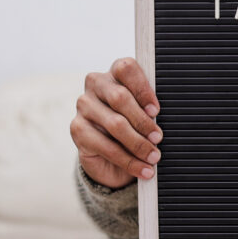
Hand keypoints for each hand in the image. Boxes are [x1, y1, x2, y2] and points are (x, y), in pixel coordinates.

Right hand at [70, 57, 162, 188]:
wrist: (112, 155)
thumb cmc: (134, 127)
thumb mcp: (145, 116)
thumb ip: (149, 111)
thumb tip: (160, 121)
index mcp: (116, 73)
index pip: (126, 68)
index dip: (142, 88)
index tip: (156, 110)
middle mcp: (96, 84)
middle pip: (120, 97)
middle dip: (143, 121)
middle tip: (158, 138)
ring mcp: (84, 106)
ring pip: (114, 123)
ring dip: (138, 144)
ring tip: (154, 157)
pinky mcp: (77, 129)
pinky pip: (106, 146)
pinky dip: (128, 161)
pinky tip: (143, 169)